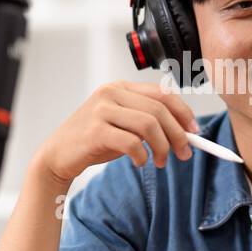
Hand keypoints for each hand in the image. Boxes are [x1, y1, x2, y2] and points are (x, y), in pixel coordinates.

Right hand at [34, 80, 198, 184]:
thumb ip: (148, 123)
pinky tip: (140, 163)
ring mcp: (101, 110)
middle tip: (184, 153)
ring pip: (149, 124)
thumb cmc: (93, 141)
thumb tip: (185, 133)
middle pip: (159, 109)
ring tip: (161, 162)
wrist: (57, 156)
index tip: (194, 132)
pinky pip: (131, 142)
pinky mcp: (94, 131)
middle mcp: (111, 93)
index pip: (162, 93)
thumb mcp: (122, 125)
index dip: (183, 112)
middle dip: (178, 134)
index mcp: (120, 87)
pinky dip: (142, 156)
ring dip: (162, 147)